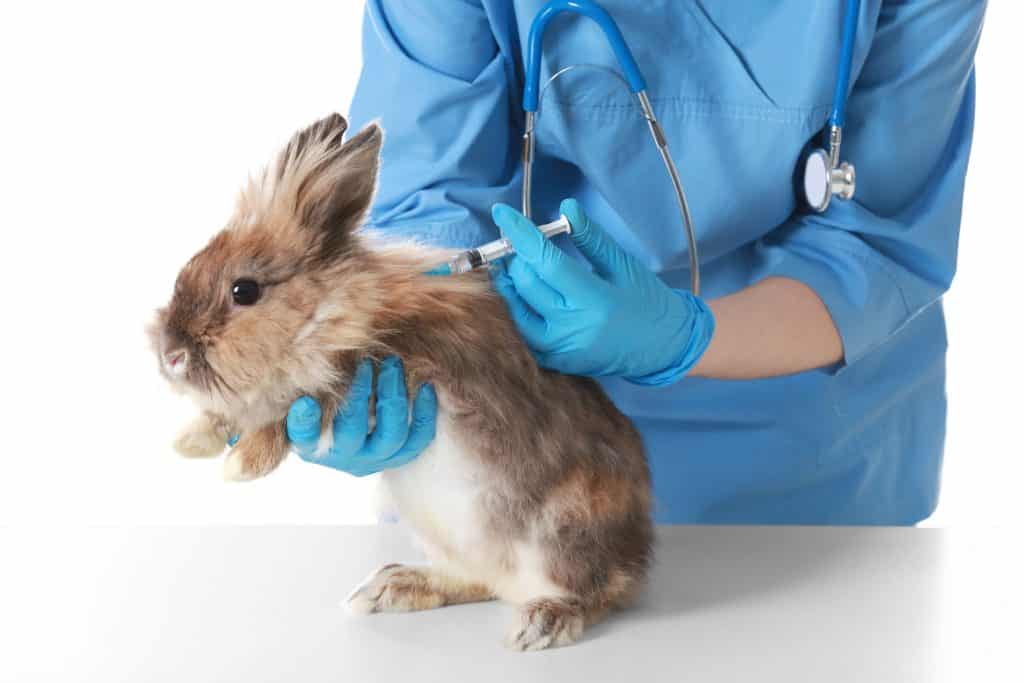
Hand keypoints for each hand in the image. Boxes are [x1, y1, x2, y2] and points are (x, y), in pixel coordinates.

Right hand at [285, 356, 437, 475]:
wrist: (350, 424)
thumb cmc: (324, 399)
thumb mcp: (311, 392)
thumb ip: (313, 381)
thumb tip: (317, 355)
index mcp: (310, 444)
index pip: (304, 435)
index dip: (305, 421)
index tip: (306, 403)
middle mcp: (342, 457)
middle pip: (352, 432)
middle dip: (360, 393)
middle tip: (365, 362)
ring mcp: (373, 459)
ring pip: (390, 437)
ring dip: (394, 397)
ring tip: (393, 364)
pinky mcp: (400, 456)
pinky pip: (418, 440)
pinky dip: (425, 413)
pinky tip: (425, 385)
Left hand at [490, 199, 713, 385]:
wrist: (663, 346)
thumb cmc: (647, 301)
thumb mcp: (624, 265)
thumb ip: (592, 238)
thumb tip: (566, 207)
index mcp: (596, 300)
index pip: (547, 262)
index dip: (522, 235)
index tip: (503, 213)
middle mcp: (574, 327)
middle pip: (528, 284)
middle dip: (517, 257)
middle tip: (520, 242)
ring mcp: (562, 349)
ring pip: (516, 311)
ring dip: (510, 284)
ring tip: (516, 264)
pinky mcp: (556, 362)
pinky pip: (523, 333)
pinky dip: (517, 309)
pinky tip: (522, 293)